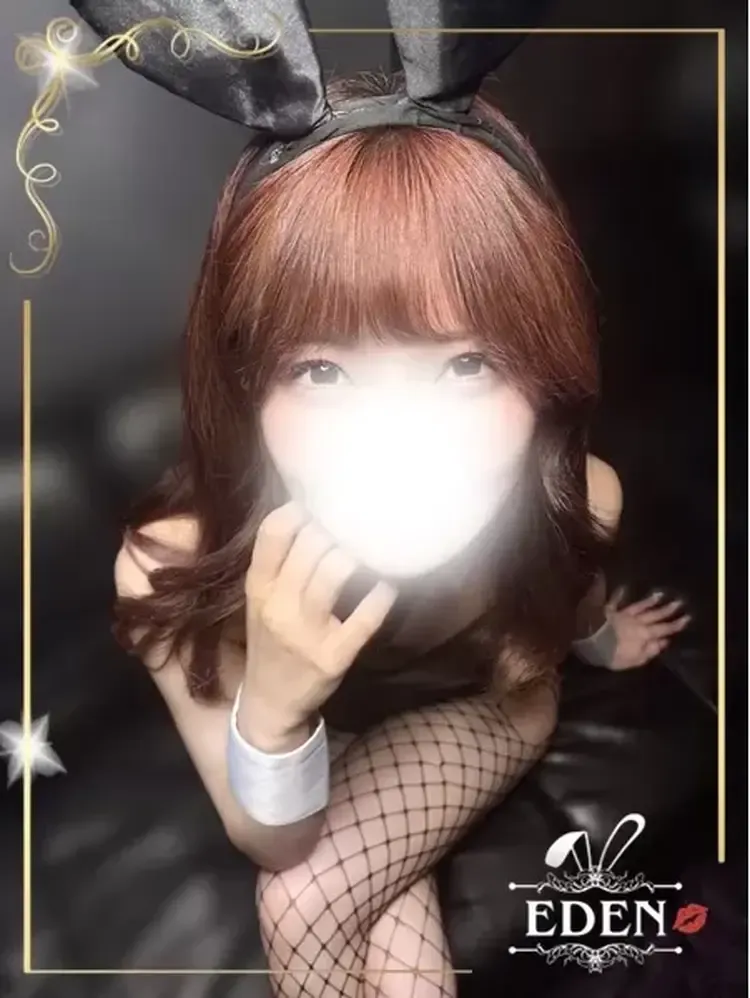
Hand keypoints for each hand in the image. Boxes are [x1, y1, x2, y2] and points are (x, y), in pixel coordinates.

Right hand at [241, 501, 396, 741]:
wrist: (270, 701)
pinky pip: (365, 617)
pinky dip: (381, 595)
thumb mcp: (261, 598)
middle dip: (339, 527)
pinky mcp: (334, 656)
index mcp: (258, 587)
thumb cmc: (270, 639)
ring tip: (372, 546)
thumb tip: (312, 508)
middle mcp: (278, 606)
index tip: (322, 503)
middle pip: (312, 544)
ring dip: (359, 553)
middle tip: (359, 522)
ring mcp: (306, 633)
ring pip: (336, 571)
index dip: (301, 509)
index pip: (274, 531)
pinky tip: (387, 585)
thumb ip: (279, 560)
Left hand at [604, 588, 691, 669]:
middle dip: (668, 610)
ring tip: (661, 594)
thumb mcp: (635, 659)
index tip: (687, 617)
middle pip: (655, 615)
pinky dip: (619, 594)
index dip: (676, 624)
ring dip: (650, 600)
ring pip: (640, 606)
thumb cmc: (613, 654)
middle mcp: (636, 622)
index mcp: (644, 634)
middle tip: (680, 602)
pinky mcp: (608, 611)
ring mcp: (622, 614)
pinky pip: (615, 601)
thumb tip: (664, 642)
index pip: (664, 629)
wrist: (591, 641)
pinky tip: (624, 587)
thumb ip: (650, 650)